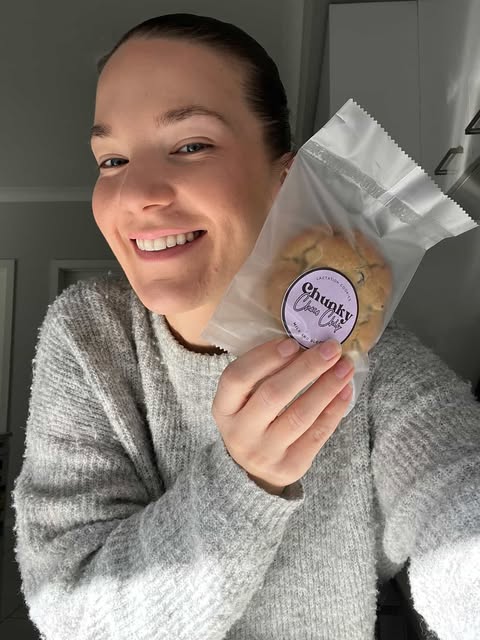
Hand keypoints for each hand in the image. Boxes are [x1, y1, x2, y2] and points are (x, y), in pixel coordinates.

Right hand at [212, 336, 353, 494]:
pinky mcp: (290, 466)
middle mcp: (239, 433)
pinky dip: (334, 409)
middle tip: (331, 348)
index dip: (265, 358)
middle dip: (306, 368)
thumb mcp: (245, 400)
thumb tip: (306, 342)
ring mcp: (264, 453)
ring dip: (326, 386)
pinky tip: (345, 390)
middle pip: (273, 395)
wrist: (257, 471)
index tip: (293, 342)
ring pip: (299, 415)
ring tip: (345, 366)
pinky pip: (317, 434)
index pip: (236, 378)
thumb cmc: (255, 419)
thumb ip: (265, 374)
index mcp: (223, 409)